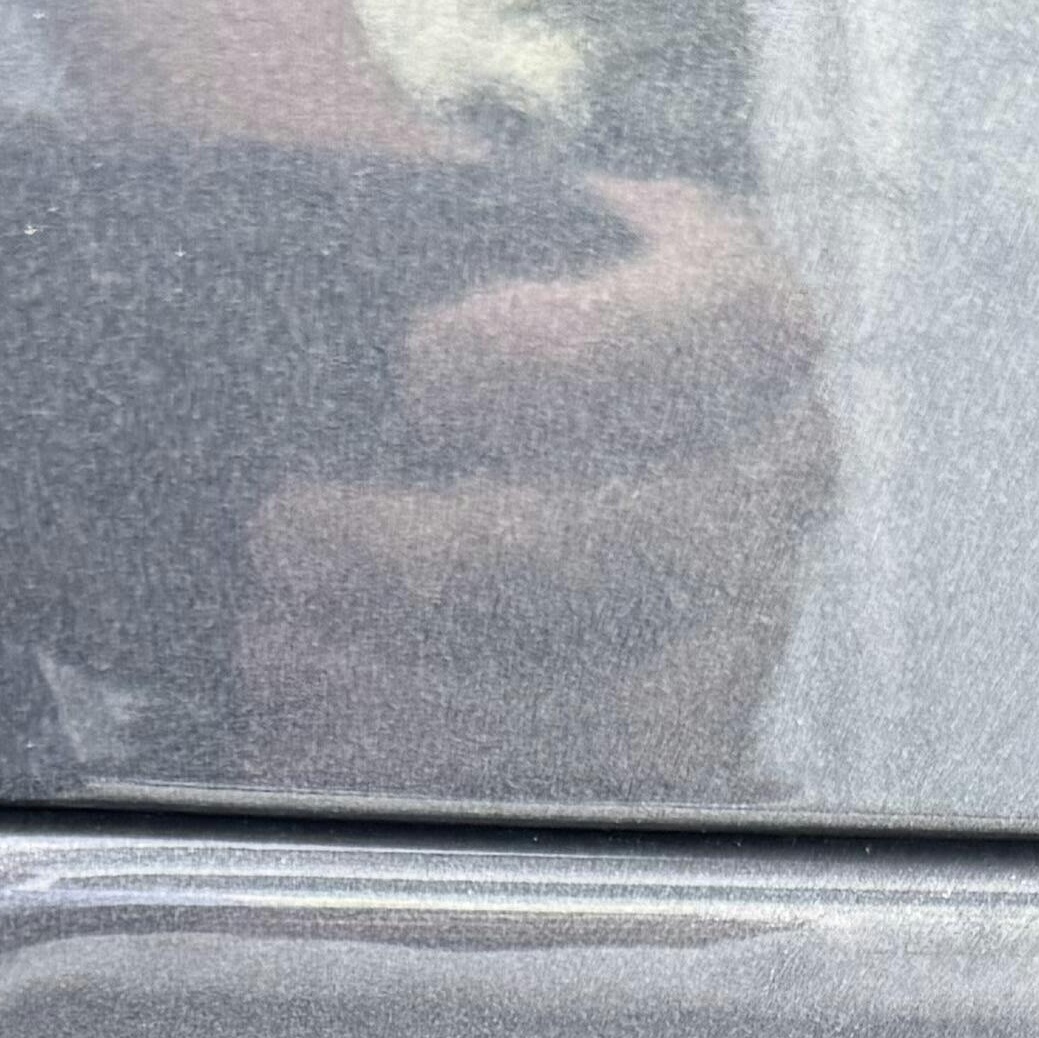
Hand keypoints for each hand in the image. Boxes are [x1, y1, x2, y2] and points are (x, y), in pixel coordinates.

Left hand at [241, 175, 833, 798]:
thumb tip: (288, 213)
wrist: (385, 458)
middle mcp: (768, 478)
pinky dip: (429, 803)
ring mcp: (736, 640)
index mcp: (734, 316)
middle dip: (455, 554)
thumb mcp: (395, 238)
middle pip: (664, 536)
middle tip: (281, 537)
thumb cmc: (388, 332)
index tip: (419, 361)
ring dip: (435, 703)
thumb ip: (364, 212)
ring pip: (637, 710)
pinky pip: (574, 825)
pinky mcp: (663, 776)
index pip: (723, 326)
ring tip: (270, 662)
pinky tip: (302, 760)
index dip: (584, 353)